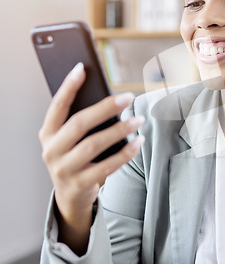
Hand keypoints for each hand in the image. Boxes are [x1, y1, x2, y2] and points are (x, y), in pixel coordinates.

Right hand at [39, 62, 144, 253]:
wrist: (70, 196)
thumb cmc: (75, 157)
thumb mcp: (69, 139)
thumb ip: (81, 121)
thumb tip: (108, 97)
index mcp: (47, 134)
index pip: (57, 106)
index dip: (68, 86)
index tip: (82, 68)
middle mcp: (52, 150)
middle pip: (80, 124)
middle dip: (105, 107)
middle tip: (128, 97)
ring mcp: (64, 169)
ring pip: (94, 144)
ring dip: (120, 130)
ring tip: (139, 119)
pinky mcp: (81, 184)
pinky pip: (107, 166)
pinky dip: (125, 153)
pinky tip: (138, 141)